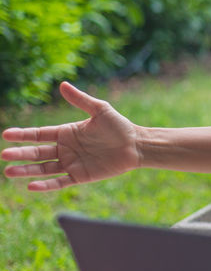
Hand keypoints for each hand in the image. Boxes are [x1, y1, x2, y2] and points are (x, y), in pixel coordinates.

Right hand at [2, 82, 140, 190]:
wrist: (136, 145)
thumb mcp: (100, 110)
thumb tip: (62, 85)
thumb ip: (80, 100)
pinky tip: (31, 186)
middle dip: (21, 154)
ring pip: (44, 169)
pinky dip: (46, 185)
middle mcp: (65, 149)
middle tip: (4, 154)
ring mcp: (72, 163)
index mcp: (66, 133)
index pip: (39, 134)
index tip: (7, 134)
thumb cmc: (119, 126)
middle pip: (37, 153)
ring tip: (9, 171)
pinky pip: (60, 182)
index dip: (23, 135)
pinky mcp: (81, 176)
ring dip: (27, 171)